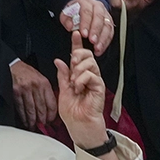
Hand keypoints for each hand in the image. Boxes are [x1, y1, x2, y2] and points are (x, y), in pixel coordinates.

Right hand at [9, 60, 56, 128]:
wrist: (13, 65)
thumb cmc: (28, 74)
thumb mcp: (41, 79)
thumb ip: (46, 92)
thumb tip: (51, 108)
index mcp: (44, 83)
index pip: (51, 103)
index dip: (52, 114)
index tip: (51, 120)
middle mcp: (36, 86)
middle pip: (41, 108)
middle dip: (42, 120)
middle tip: (43, 126)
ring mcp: (25, 90)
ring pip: (31, 110)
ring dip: (32, 120)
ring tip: (34, 126)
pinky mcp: (15, 92)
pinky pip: (21, 108)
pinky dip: (23, 117)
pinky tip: (25, 121)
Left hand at [54, 33, 109, 154]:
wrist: (79, 127)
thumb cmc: (72, 114)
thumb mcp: (62, 91)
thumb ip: (62, 76)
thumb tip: (59, 61)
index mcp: (79, 76)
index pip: (79, 57)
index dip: (77, 44)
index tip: (75, 33)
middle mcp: (88, 77)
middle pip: (87, 56)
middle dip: (78, 56)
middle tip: (72, 64)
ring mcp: (95, 82)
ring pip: (90, 63)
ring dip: (79, 69)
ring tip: (75, 82)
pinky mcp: (99, 88)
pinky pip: (92, 75)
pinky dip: (83, 78)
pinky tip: (79, 87)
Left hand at [59, 0, 113, 55]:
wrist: (82, 9)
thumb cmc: (74, 13)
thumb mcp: (66, 14)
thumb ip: (66, 20)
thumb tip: (70, 26)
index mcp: (86, 2)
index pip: (87, 12)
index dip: (86, 23)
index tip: (83, 34)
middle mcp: (98, 7)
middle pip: (99, 18)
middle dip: (96, 31)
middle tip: (92, 41)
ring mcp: (105, 15)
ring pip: (107, 25)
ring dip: (103, 38)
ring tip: (97, 48)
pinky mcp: (110, 23)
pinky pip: (111, 32)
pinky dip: (106, 42)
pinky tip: (100, 49)